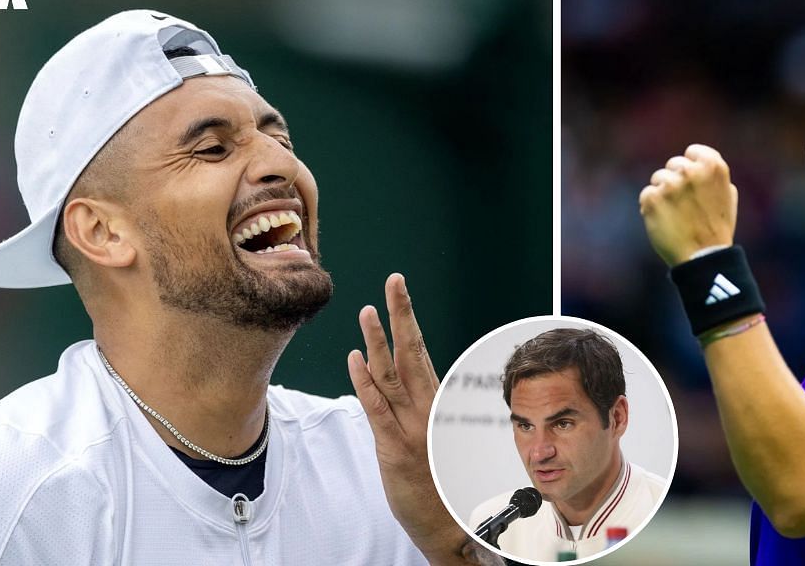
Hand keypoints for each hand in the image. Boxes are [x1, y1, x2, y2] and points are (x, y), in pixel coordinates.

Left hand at [349, 274, 493, 564]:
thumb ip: (416, 407)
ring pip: (393, 375)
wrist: (449, 522)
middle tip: (394, 282)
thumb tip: (396, 379)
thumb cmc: (440, 481)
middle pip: (412, 351)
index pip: (419, 351)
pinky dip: (366, 384)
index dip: (407, 319)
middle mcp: (426, 409)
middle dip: (401, 314)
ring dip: (378, 341)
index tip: (398, 290)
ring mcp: (411, 427)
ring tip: (366, 311)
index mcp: (435, 403)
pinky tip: (355, 360)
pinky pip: (378, 410)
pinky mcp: (395, 449)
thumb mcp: (432, 437)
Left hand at [638, 143, 738, 265]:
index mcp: (712, 166)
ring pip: (658, 179)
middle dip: (676, 181)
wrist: (702, 257)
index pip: (692, 151)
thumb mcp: (727, 195)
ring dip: (663, 194)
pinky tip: (665, 221)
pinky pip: (646, 195)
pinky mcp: (652, 198)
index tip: (694, 184)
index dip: (692, 168)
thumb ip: (713, 175)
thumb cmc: (717, 228)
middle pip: (673, 165)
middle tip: (685, 205)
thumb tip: (700, 163)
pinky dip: (651, 207)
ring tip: (676, 214)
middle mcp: (690, 171)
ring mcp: (670, 184)